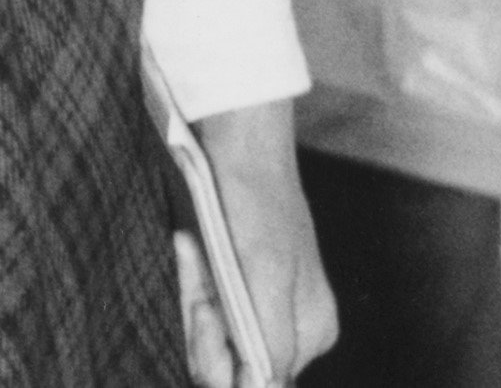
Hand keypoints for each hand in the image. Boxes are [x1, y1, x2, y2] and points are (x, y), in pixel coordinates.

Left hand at [179, 98, 336, 382]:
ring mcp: (261, 299)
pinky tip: (189, 242)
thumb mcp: (263, 275)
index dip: (218, 353)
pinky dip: (192, 274)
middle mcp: (290, 324)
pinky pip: (202, 297)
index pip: (255, 380)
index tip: (205, 308)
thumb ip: (268, 339)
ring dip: (193, 289)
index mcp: (311, 332)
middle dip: (200, 316)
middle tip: (197, 262)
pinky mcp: (234, 277)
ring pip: (209, 326)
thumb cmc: (253, 200)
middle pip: (227, 355)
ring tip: (193, 244)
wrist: (237, 136)